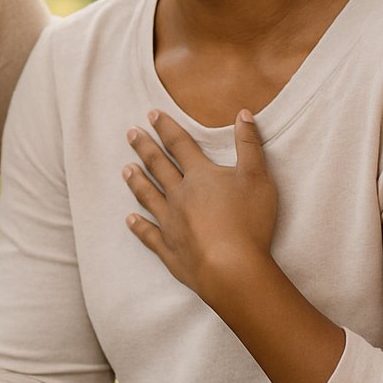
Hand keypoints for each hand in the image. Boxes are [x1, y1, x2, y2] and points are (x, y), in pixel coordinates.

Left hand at [123, 108, 278, 305]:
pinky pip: (149, 235)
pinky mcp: (170, 250)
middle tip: (130, 133)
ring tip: (125, 169)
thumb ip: (250, 144)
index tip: (151, 114)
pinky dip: (139, 226)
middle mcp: (179, 196)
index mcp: (200, 177)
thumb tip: (243, 113)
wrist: (233, 269)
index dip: (166, 127)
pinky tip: (130, 219)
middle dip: (144, 148)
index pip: (179, 145)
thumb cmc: (249, 222)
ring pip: (149, 196)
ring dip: (136, 181)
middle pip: (158, 167)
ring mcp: (171, 224)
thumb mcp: (258, 177)